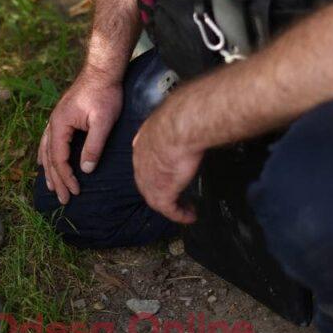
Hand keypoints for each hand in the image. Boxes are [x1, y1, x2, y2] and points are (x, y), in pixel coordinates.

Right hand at [37, 74, 122, 203]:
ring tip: (51, 186)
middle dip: (56, 179)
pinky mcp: (62, 116)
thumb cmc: (105, 94)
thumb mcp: (103, 121)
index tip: (75, 192)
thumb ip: (93, 146)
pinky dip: (47, 154)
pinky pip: (49, 139)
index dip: (66, 177)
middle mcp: (54, 122)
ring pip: (46, 149)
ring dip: (49, 169)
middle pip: (50, 157)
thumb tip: (85, 170)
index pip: (59, 158)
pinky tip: (46, 160)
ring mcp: (56, 118)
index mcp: (61, 124)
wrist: (103, 70)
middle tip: (63, 200)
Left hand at [132, 94, 203, 224]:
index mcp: (142, 143)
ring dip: (171, 204)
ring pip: (157, 198)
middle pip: (147, 181)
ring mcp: (149, 180)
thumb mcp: (173, 118)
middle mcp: (140, 163)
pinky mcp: (162, 193)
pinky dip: (181, 215)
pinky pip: (171, 210)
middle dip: (160, 188)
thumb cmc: (180, 117)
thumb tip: (189, 118)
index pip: (145, 160)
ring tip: (185, 208)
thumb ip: (176, 123)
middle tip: (176, 193)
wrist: (180, 126)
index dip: (155, 168)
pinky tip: (191, 215)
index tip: (168, 172)